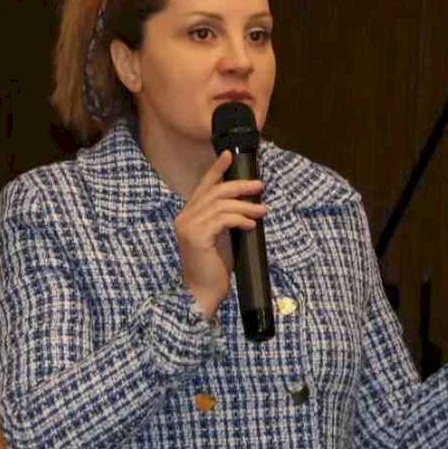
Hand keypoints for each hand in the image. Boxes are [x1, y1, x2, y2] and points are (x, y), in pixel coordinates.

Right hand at [173, 151, 267, 317]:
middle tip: (260, 186)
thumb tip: (247, 204)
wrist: (201, 293)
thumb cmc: (213, 269)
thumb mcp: (220, 238)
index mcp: (188, 216)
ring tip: (263, 209)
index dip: (216, 169)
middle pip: (215, 191)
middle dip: (239, 185)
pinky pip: (223, 219)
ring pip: (221, 204)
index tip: (228, 155)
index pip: (203, 187)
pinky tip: (251, 224)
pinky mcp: (197, 237)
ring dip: (246, 205)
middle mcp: (184, 218)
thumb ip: (225, 220)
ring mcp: (189, 227)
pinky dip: (240, 218)